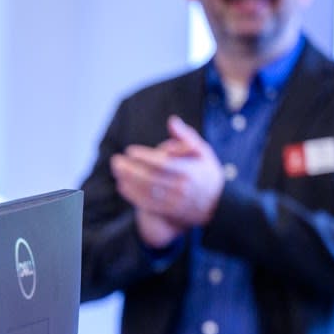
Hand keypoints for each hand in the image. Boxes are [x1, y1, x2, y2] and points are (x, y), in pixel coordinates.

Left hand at [110, 115, 224, 232]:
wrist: (216, 203)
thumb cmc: (205, 171)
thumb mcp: (202, 151)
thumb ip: (185, 136)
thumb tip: (172, 121)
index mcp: (190, 171)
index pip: (164, 164)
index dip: (145, 158)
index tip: (130, 150)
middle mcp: (182, 188)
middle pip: (152, 179)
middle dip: (131, 170)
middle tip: (116, 160)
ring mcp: (175, 202)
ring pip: (147, 192)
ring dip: (129, 182)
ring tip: (117, 170)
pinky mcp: (169, 212)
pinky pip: (148, 204)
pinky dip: (133, 195)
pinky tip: (123, 185)